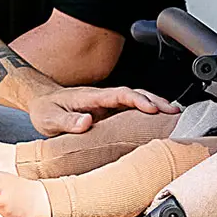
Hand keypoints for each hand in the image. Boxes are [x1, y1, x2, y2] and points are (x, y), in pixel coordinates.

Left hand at [17, 81, 177, 138]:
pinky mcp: (108, 111)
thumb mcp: (50, 118)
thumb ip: (67, 121)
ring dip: (155, 105)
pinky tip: (160, 119)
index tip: (153, 109)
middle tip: (174, 113)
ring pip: (136, 100)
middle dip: (155, 101)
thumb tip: (87, 122)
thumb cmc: (46, 110)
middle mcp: (102, 98)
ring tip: (175, 115)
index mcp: (91, 97)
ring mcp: (107, 104)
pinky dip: (147, 112)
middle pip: (134, 94)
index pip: (119, 95)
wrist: (41, 103)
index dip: (137, 100)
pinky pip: (131, 109)